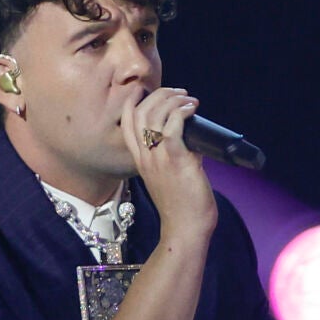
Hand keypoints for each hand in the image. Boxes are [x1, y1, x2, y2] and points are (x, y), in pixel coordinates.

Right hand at [120, 86, 216, 241]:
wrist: (186, 228)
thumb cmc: (182, 207)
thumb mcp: (168, 178)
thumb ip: (173, 158)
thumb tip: (192, 142)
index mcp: (140, 161)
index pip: (127, 124)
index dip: (133, 103)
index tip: (146, 91)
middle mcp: (145, 157)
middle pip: (141, 113)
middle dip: (159, 95)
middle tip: (178, 93)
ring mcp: (158, 158)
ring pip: (156, 114)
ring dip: (174, 100)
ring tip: (189, 100)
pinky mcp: (176, 159)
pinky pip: (174, 126)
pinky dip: (183, 112)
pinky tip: (192, 109)